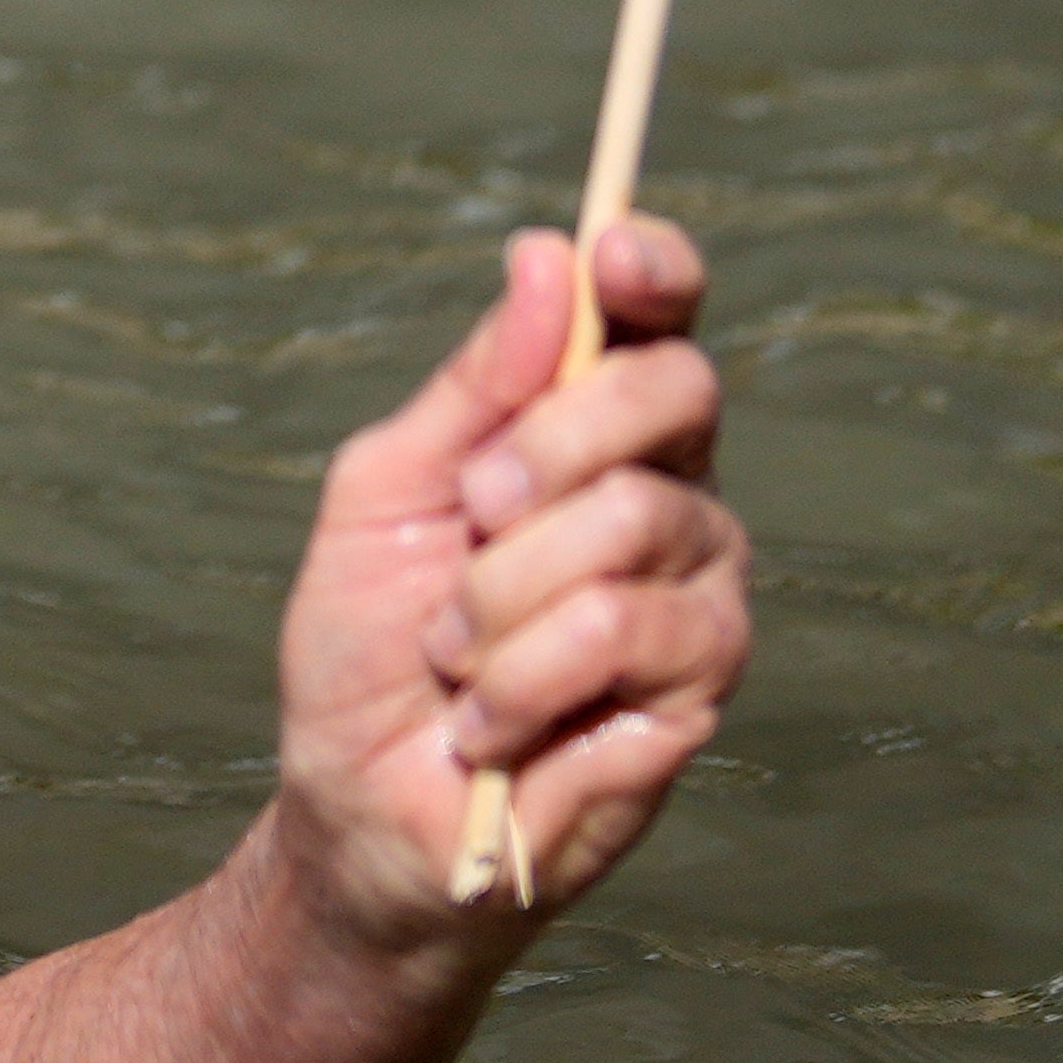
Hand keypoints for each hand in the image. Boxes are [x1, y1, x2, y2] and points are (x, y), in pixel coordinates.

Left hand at [269, 219, 746, 951]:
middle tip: (469, 515)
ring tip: (457, 658)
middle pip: (674, 394)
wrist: (362, 810)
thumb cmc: (369, 648)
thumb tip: (545, 256)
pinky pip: (623, 633)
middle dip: (541, 446)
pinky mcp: (700, 690)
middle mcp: (671, 498)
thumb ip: (471, 384)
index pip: (662, 324)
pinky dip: (520, 679)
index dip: (655, 271)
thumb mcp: (387, 492)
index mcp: (598, 435)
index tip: (612, 252)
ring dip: (501, 597)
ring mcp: (699, 592)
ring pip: (633, 522)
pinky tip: (489, 725)